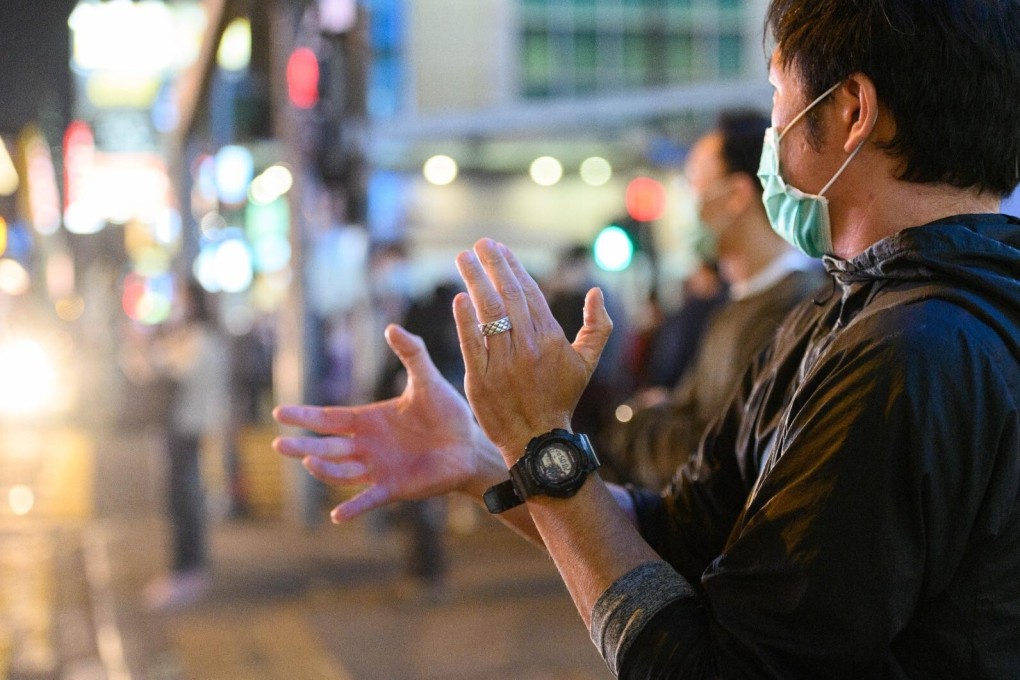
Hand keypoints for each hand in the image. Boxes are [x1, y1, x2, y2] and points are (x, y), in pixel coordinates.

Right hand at [273, 325, 485, 521]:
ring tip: (309, 463)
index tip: (279, 412)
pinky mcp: (394, 488)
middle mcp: (366, 447)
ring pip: (341, 472)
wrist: (470, 445)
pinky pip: (369, 500)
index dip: (305, 416)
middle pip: (326, 448)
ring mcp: (377, 469)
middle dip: (303, 446)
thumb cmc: (447, 414)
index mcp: (367, 421)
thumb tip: (392, 327)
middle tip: (279, 444)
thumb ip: (412, 354)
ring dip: (324, 470)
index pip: (329, 419)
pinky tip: (337, 516)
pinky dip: (354, 508)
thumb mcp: (427, 380)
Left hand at [452, 239, 613, 461]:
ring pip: (488, 315)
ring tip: (463, 259)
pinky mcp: (480, 380)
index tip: (500, 249)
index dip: (514, 268)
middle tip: (480, 244)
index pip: (530, 294)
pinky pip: (472, 344)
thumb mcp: (586, 363)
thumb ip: (598, 327)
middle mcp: (527, 347)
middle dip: (494, 266)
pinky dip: (465, 320)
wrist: (538, 441)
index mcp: (551, 339)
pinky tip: (458, 298)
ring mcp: (503, 364)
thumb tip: (596, 293)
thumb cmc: (560, 398)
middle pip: (508, 297)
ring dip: (475, 282)